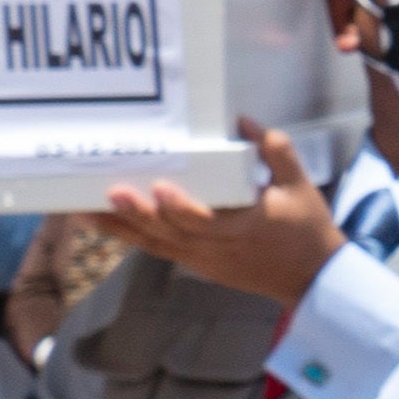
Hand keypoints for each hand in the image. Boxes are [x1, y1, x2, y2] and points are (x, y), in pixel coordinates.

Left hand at [104, 122, 342, 308]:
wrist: (312, 277)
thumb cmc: (306, 228)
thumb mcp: (301, 187)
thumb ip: (276, 152)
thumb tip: (243, 121)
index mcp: (243, 228)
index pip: (204, 220)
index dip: (179, 207)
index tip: (160, 187)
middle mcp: (216, 247)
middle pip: (169, 233)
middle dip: (138, 215)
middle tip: (111, 194)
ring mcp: (204, 260)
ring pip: (156, 244)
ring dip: (121, 229)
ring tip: (86, 212)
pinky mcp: (198, 265)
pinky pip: (159, 250)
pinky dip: (132, 238)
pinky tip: (107, 224)